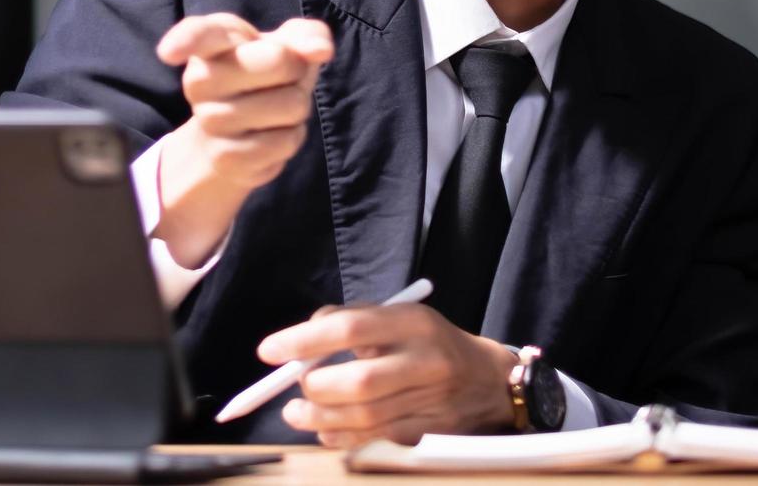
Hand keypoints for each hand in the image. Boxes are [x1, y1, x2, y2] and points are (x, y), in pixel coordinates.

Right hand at [149, 14, 332, 266]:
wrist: (234, 132)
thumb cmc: (262, 74)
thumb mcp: (284, 45)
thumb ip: (307, 36)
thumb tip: (321, 50)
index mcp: (212, 42)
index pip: (197, 35)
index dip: (184, 41)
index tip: (169, 52)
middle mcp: (200, 80)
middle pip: (278, 60)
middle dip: (297, 69)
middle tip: (279, 77)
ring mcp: (209, 121)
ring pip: (290, 105)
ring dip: (297, 107)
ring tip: (273, 107)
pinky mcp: (225, 158)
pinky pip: (286, 142)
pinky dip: (291, 137)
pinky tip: (270, 134)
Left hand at [257, 301, 520, 446]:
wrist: (489, 381)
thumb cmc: (430, 343)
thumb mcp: (400, 316)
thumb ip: (351, 320)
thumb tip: (300, 340)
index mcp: (414, 323)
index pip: (350, 329)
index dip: (303, 341)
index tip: (268, 351)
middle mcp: (425, 362)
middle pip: (359, 382)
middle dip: (315, 387)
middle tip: (294, 386)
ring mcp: (429, 401)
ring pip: (364, 418)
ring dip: (319, 418)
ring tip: (295, 413)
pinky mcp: (427, 432)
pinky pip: (374, 439)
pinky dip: (340, 437)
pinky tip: (324, 429)